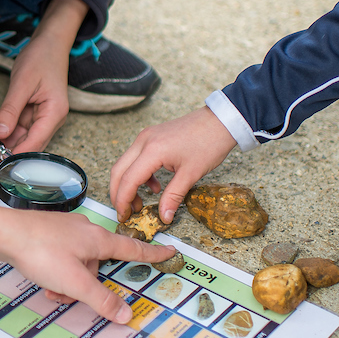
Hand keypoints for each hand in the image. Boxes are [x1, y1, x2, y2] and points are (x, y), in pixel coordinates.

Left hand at [0, 0, 85, 181]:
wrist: (49, 42)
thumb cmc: (40, 58)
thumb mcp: (23, 83)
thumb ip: (11, 108)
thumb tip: (0, 133)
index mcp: (54, 113)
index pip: (35, 142)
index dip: (17, 157)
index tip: (0, 169)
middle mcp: (50, 119)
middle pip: (29, 145)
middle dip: (9, 159)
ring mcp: (42, 116)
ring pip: (23, 138)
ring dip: (6, 149)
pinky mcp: (33, 111)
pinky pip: (19, 127)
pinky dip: (6, 134)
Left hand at [0, 198, 174, 322]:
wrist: (4, 234)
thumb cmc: (40, 252)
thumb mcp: (75, 282)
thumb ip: (101, 300)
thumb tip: (126, 315)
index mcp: (98, 239)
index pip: (133, 247)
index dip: (153, 253)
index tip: (170, 251)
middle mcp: (85, 231)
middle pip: (98, 265)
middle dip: (87, 286)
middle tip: (70, 297)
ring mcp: (66, 231)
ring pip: (78, 264)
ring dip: (68, 283)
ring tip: (51, 292)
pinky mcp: (48, 233)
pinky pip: (62, 259)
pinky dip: (56, 274)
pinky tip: (43, 283)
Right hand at [108, 106, 236, 223]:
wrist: (220, 121)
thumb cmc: (209, 143)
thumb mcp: (191, 174)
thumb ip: (173, 197)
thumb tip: (164, 216)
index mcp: (152, 151)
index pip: (128, 180)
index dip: (123, 201)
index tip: (124, 216)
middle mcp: (143, 141)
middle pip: (118, 171)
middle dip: (118, 193)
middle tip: (125, 211)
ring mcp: (146, 137)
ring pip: (125, 164)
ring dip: (128, 184)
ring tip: (140, 202)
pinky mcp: (151, 136)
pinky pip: (136, 158)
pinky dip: (139, 174)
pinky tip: (154, 186)